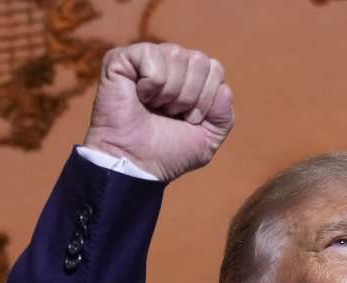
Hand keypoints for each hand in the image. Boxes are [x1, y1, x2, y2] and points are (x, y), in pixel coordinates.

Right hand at [83, 43, 233, 181]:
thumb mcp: (208, 139)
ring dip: (170, 92)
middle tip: (169, 114)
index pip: (215, 68)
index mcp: (191, 77)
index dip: (206, 99)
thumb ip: (224, 116)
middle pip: (200, 60)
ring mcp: (146, 58)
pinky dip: (151, 84)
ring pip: (177, 55)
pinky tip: (139, 96)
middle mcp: (170, 62)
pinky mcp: (121, 58)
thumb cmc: (168, 152)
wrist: (136, 164)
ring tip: (153, 107)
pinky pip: (151, 55)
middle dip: (189, 96)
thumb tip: (224, 88)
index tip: (188, 119)